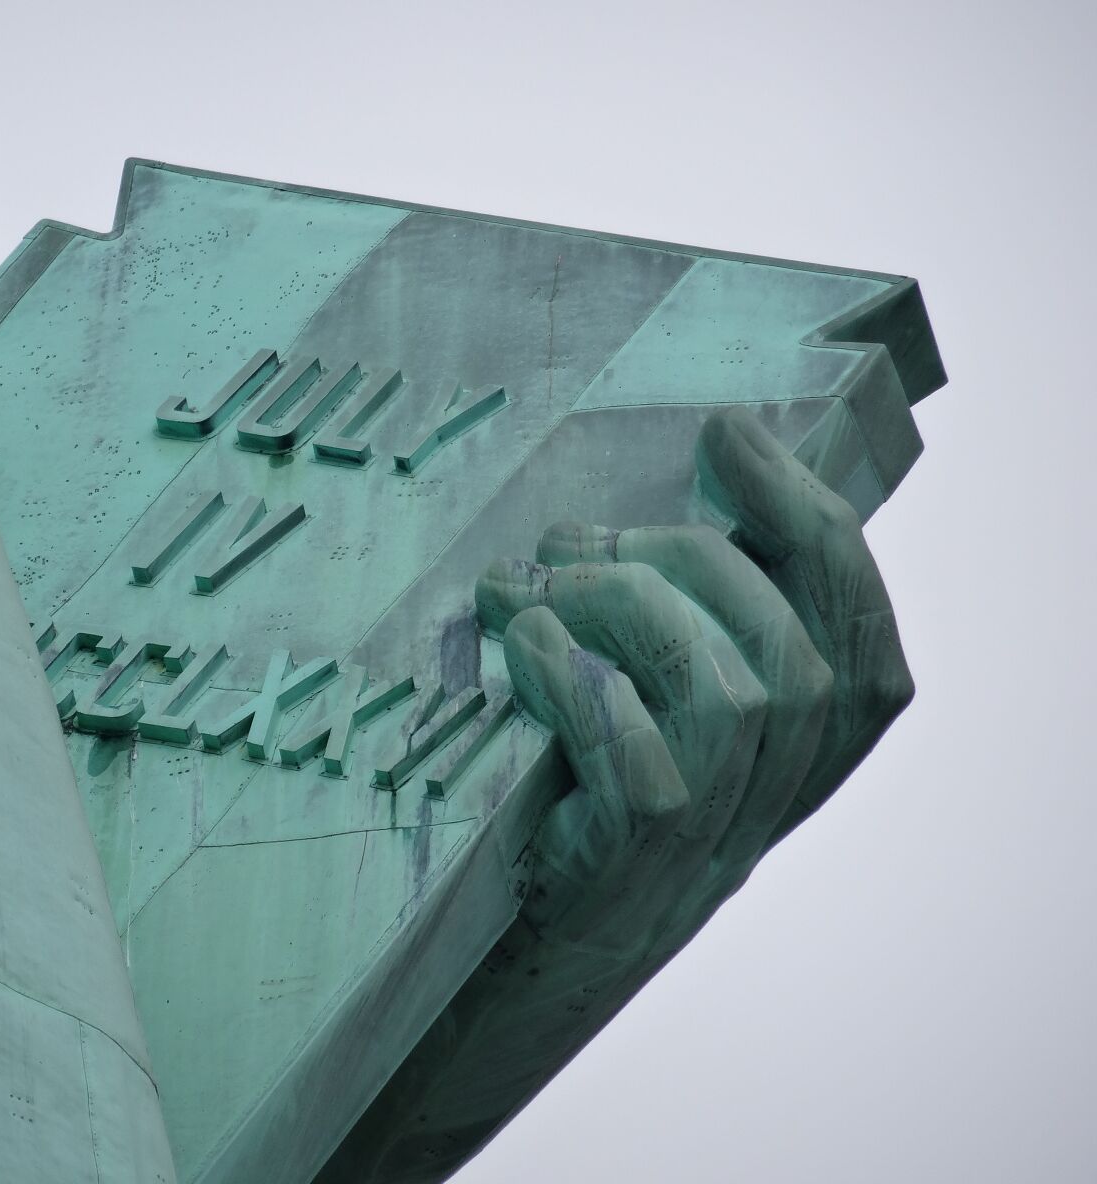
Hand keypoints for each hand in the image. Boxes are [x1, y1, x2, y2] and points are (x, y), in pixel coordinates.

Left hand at [317, 407, 917, 1181]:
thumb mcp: (656, 697)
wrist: (532, 935)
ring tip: (527, 581)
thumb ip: (679, 617)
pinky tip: (515, 642)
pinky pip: (632, 751)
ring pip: (727, 691)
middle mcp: (784, 788)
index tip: (728, 432)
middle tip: (572, 537)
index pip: (853, 611)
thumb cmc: (588, 788)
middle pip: (791, 644)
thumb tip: (632, 508)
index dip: (800, 511)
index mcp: (808, 737)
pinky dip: (571, 675)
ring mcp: (718, 833)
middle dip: (679, 559)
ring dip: (618, 606)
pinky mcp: (639, 859)